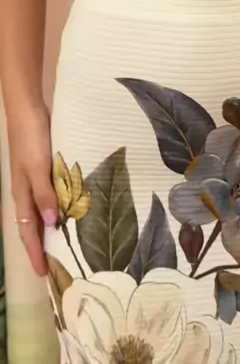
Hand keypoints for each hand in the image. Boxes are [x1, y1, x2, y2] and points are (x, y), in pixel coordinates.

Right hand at [8, 103, 57, 275]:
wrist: (28, 109)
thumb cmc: (31, 138)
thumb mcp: (38, 167)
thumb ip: (45, 193)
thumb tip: (52, 224)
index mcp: (22, 194)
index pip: (27, 232)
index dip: (34, 253)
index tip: (43, 276)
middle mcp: (27, 191)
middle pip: (34, 226)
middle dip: (43, 247)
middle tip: (58, 268)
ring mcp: (36, 180)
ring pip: (43, 211)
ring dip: (52, 229)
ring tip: (68, 245)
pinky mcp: (45, 168)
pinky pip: (51, 195)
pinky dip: (59, 206)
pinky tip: (73, 209)